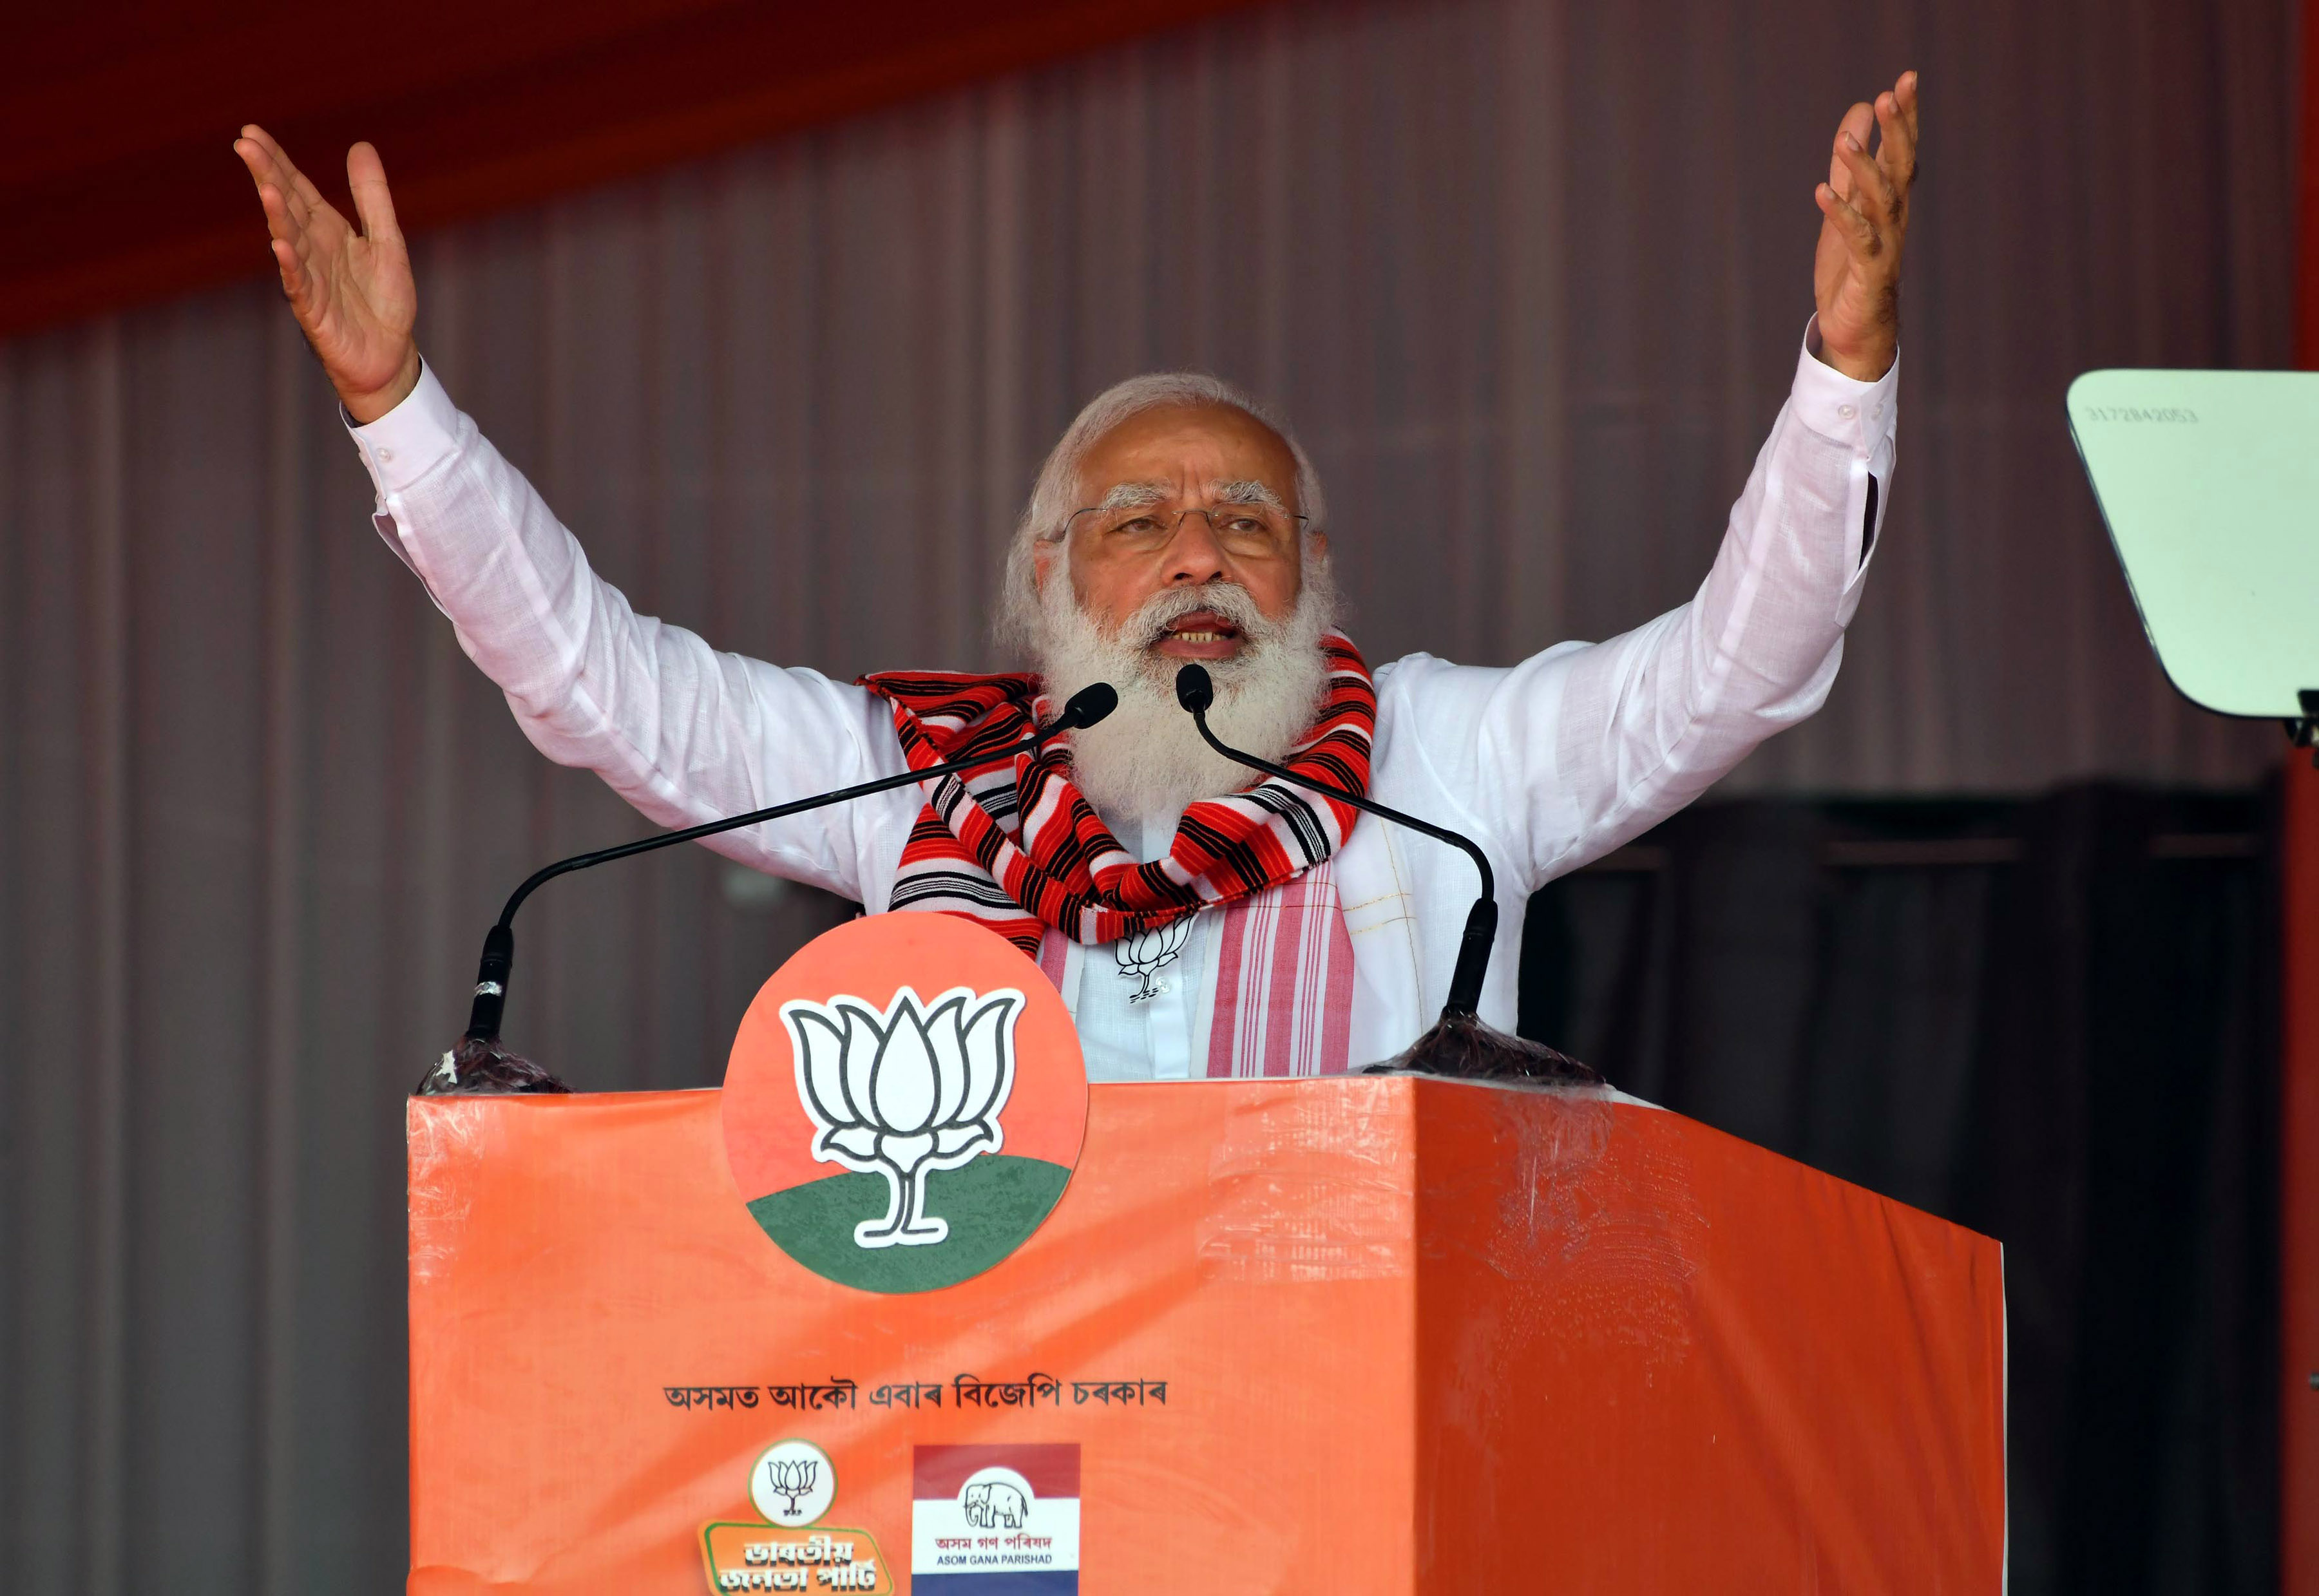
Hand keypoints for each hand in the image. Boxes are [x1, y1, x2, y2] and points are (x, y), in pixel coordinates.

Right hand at [233, 126, 419, 422]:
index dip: (276, 160)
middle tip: (245, 144)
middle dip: (267, 175)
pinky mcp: (314, 310)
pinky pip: (299, 284)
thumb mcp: (387, 239)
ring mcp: (310, 278)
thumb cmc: (384, 300)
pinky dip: (290, 265)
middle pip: (286, 205)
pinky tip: (280, 245)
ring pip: (288, 240)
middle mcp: (312, 248)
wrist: (391, 355)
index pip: (296, 187)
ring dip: (277, 215)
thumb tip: (360, 145)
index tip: (251, 132)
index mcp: (327, 229)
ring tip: (267, 188)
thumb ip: (372, 196)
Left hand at [1811, 70, 1918, 381]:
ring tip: (1843, 142)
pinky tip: (1821, 192)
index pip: (1902, 150)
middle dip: (1897, 131)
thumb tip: (1859, 111)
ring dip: (1863, 170)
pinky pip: (1856, 238)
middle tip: (1890, 94)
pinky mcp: (1868, 271)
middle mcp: (1894, 217)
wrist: (1857, 327)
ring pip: (1880, 200)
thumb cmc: (1853, 265)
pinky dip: (1840, 215)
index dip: (1905, 116)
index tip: (1906, 79)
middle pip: (1900, 166)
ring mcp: (1885, 243)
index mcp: (1891, 199)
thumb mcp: (1847, 205)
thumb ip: (1850, 163)